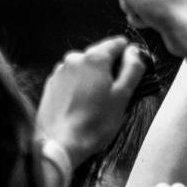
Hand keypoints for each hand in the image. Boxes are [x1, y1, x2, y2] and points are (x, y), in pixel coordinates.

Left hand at [37, 36, 146, 159]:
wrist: (60, 143)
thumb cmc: (95, 123)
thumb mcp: (123, 96)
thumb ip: (133, 69)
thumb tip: (135, 52)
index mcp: (94, 58)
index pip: (117, 43)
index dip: (128, 56)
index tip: (130, 73)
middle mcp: (74, 58)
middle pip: (100, 55)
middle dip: (109, 70)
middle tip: (114, 95)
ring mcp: (60, 71)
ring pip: (85, 67)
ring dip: (93, 79)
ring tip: (96, 104)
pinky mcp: (51, 84)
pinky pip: (71, 79)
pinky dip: (79, 87)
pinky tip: (81, 105)